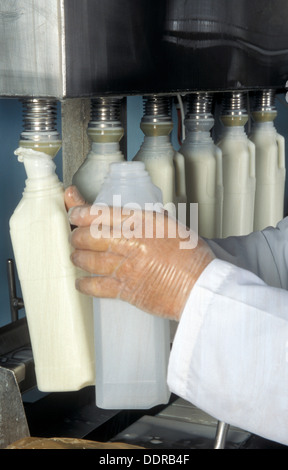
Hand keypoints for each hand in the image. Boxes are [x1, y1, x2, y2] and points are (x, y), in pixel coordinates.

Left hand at [65, 186, 214, 320]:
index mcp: (142, 223)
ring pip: (87, 259)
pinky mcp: (126, 290)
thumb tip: (136, 215)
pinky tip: (81, 281)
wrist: (201, 287)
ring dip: (78, 256)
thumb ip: (151, 219)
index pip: (100, 213)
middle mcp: (131, 243)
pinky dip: (84, 283)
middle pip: (88, 235)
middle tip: (76, 236)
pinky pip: (95, 286)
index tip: (74, 212)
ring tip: (77, 255)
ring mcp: (126, 267)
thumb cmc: (193, 258)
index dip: (79, 211)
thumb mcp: (173, 227)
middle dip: (77, 235)